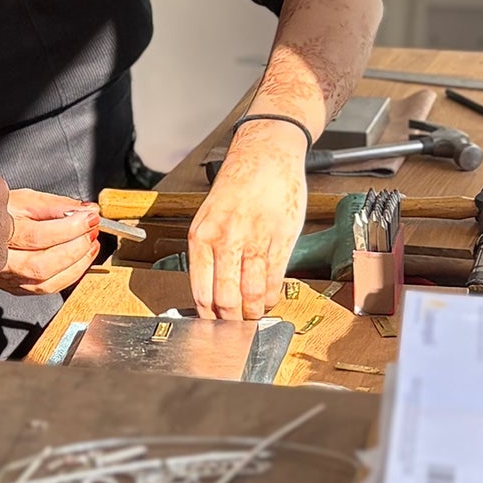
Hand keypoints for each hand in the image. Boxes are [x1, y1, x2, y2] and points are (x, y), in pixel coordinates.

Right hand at [0, 190, 100, 295]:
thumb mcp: (23, 199)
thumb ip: (57, 205)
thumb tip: (87, 210)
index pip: (37, 236)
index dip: (69, 228)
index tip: (89, 217)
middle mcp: (0, 260)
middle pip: (41, 265)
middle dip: (75, 249)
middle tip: (91, 232)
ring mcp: (7, 278)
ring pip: (45, 284)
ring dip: (76, 265)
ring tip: (90, 245)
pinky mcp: (14, 288)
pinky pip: (46, 290)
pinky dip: (68, 276)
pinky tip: (79, 261)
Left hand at [187, 124, 307, 319]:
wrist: (265, 155)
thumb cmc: (237, 186)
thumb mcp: (209, 217)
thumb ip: (208, 252)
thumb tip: (210, 292)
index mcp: (201, 235)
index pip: (200, 290)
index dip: (207, 315)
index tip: (211, 326)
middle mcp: (226, 239)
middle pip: (226, 298)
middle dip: (230, 321)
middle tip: (234, 327)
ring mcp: (255, 239)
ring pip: (251, 294)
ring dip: (253, 313)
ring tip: (252, 315)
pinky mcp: (281, 238)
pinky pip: (274, 280)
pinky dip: (270, 297)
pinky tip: (267, 299)